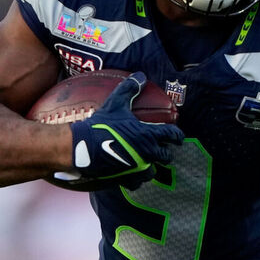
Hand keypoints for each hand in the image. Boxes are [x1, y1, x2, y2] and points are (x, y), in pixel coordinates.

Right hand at [68, 72, 183, 188]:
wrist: (82, 148)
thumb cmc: (100, 125)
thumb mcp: (115, 104)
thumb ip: (129, 90)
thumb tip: (140, 76)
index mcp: (148, 135)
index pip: (172, 135)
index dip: (177, 136)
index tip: (178, 137)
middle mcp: (147, 154)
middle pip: (166, 156)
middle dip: (165, 153)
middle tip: (161, 149)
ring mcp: (137, 169)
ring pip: (153, 172)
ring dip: (151, 167)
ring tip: (146, 163)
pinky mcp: (126, 179)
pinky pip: (137, 183)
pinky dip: (135, 179)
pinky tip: (131, 174)